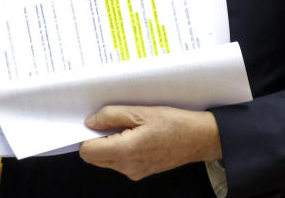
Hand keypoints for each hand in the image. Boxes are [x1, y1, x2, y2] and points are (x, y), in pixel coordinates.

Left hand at [78, 106, 221, 180]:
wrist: (199, 138)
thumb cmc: (174, 123)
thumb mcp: (139, 111)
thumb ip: (110, 115)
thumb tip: (90, 122)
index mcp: (125, 151)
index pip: (87, 151)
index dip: (85, 135)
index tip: (93, 123)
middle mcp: (127, 167)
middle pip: (94, 158)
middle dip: (95, 140)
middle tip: (110, 122)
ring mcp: (134, 172)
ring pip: (106, 160)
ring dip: (108, 144)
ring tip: (126, 127)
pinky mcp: (141, 172)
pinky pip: (119, 162)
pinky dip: (119, 149)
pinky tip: (134, 135)